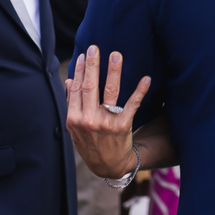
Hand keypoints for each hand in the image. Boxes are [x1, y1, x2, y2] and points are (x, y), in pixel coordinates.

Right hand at [65, 45, 150, 178]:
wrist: (109, 166)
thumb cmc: (90, 144)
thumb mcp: (75, 129)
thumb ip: (72, 105)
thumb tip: (68, 81)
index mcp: (75, 119)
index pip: (76, 89)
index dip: (79, 71)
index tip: (83, 55)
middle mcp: (89, 120)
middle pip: (90, 87)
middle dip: (92, 65)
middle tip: (95, 48)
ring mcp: (106, 123)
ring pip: (110, 92)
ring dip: (113, 71)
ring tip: (116, 55)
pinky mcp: (123, 126)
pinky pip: (132, 105)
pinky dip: (140, 91)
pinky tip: (146, 79)